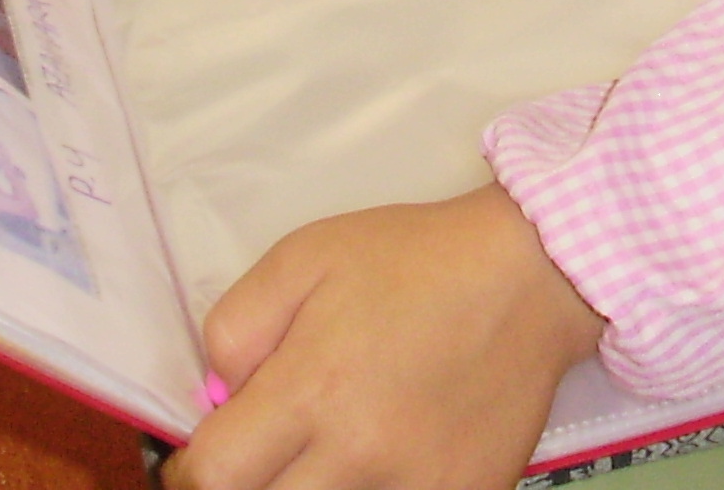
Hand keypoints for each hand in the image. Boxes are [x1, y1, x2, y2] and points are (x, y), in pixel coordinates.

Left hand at [174, 186, 605, 489]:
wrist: (530, 275)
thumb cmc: (412, 260)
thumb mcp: (303, 257)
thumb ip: (237, 328)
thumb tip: (216, 399)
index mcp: (312, 389)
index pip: (215, 476)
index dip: (193, 472)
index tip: (207, 460)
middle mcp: (359, 453)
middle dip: (254, 484)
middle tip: (268, 454)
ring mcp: (416, 488)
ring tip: (326, 456)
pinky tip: (380, 465)